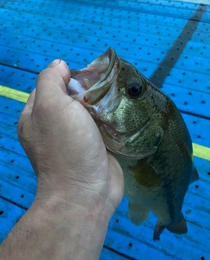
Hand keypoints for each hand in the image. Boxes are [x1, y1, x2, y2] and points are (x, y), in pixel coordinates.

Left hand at [18, 59, 123, 216]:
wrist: (86, 193)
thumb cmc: (66, 148)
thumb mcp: (51, 106)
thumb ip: (51, 81)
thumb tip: (60, 66)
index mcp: (37, 117)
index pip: (50, 85)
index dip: (67, 78)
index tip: (86, 81)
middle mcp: (55, 127)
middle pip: (72, 97)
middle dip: (89, 91)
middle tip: (104, 91)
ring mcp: (76, 138)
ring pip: (90, 111)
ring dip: (103, 105)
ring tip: (117, 100)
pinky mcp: (96, 147)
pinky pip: (103, 126)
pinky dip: (111, 119)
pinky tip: (122, 115)